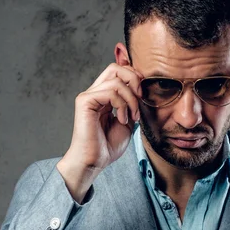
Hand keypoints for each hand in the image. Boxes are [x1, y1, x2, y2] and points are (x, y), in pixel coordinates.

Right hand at [57, 63, 143, 202]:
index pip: (120, 72)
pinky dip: (122, 105)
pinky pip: (110, 92)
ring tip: (131, 117)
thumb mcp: (128, 122)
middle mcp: (95, 92)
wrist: (95, 161)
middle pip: (116, 68)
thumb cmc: (108, 146)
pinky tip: (122, 120)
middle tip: (141, 99)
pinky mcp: (85, 101)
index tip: (143, 97)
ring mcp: (89, 96)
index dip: (135, 78)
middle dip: (134, 80)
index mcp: (104, 96)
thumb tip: (141, 91)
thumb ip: (132, 105)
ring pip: (117, 80)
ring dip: (131, 99)